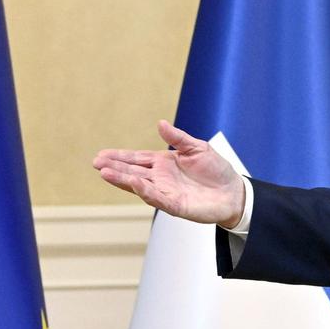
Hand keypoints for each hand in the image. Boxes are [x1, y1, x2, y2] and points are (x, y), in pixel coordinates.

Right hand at [92, 120, 246, 225]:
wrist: (233, 192)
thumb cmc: (216, 170)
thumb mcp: (197, 147)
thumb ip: (178, 138)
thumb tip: (160, 124)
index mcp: (163, 163)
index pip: (136, 159)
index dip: (119, 157)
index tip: (102, 154)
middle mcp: (161, 178)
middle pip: (132, 171)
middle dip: (114, 167)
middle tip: (96, 163)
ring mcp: (166, 192)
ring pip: (139, 185)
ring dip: (122, 179)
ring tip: (105, 172)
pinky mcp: (175, 205)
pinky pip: (157, 198)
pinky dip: (144, 191)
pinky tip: (133, 184)